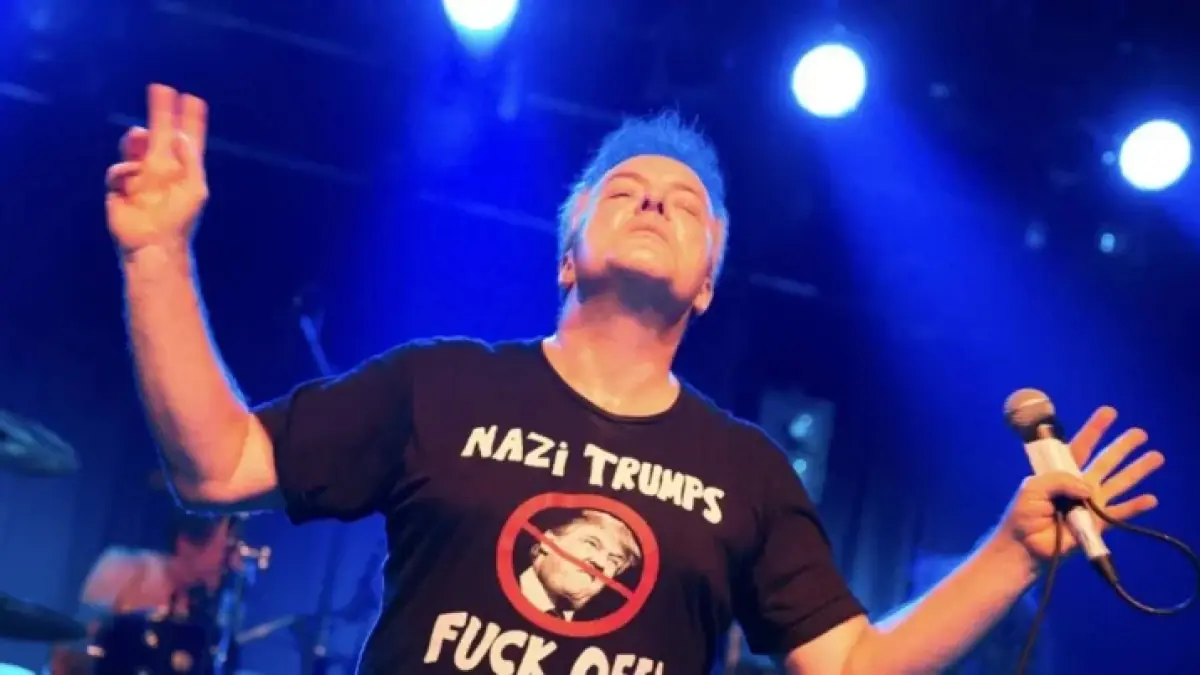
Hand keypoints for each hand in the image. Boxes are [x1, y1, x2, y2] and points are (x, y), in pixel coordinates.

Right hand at [105, 83, 208, 254]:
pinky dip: (123, 171)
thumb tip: (181, 135)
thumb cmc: (180, 219)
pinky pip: (119, 170)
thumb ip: (190, 161)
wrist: (153, 243)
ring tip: (139, 136)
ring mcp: (141, 176)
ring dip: (136, 139)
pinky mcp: (121, 187)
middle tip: (160, 88)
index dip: (191, 119)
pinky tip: (131, 181)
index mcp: (185, 169)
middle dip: (161, 111)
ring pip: (135, 148)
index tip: (193, 99)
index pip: (189, 138)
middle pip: (160, 132)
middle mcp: (163, 168)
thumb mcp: (195, 189)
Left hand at [1000, 406, 1164, 560]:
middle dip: (1123, 447)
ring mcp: (1090, 504)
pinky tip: (1150, 499)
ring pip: (1119, 483)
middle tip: (1140, 433)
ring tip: (1155, 457)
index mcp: (1061, 472)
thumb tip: (1088, 488)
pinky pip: (1120, 514)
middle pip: (1106, 461)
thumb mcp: (1033, 487)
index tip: (1109, 413)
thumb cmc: (1024, 514)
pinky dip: (1135, 506)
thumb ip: (1059, 480)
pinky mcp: (1097, 524)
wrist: (1025, 544)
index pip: (1080, 446)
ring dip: (1137, 470)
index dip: (1094, 429)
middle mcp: (1079, 484)